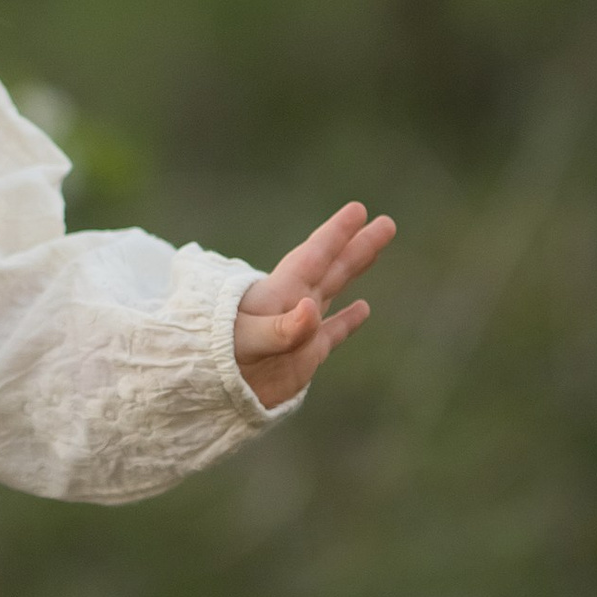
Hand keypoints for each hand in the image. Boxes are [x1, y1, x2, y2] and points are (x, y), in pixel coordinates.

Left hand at [232, 200, 395, 408]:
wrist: (209, 386)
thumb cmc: (221, 356)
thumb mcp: (247, 339)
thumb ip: (281, 327)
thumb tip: (313, 309)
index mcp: (279, 292)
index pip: (314, 256)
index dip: (336, 233)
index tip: (358, 209)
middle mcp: (293, 304)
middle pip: (332, 267)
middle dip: (357, 244)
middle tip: (386, 222)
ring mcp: (301, 329)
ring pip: (334, 290)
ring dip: (355, 269)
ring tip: (376, 247)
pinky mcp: (305, 356)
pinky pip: (333, 333)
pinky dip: (349, 320)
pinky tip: (364, 308)